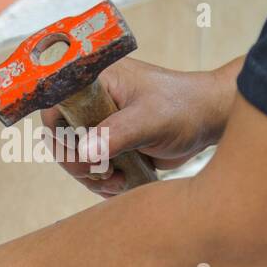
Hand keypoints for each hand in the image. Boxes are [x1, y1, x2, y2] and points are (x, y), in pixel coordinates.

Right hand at [39, 57, 232, 196]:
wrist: (211, 119)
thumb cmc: (185, 107)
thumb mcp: (150, 118)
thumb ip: (117, 133)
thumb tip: (85, 154)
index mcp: (95, 82)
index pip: (55, 107)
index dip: (59, 136)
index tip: (81, 156)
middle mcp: (93, 101)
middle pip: (62, 138)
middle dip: (79, 164)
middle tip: (103, 175)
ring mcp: (102, 123)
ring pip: (78, 157)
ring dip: (93, 177)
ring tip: (120, 182)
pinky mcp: (113, 143)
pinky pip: (95, 166)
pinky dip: (104, 181)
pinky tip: (123, 185)